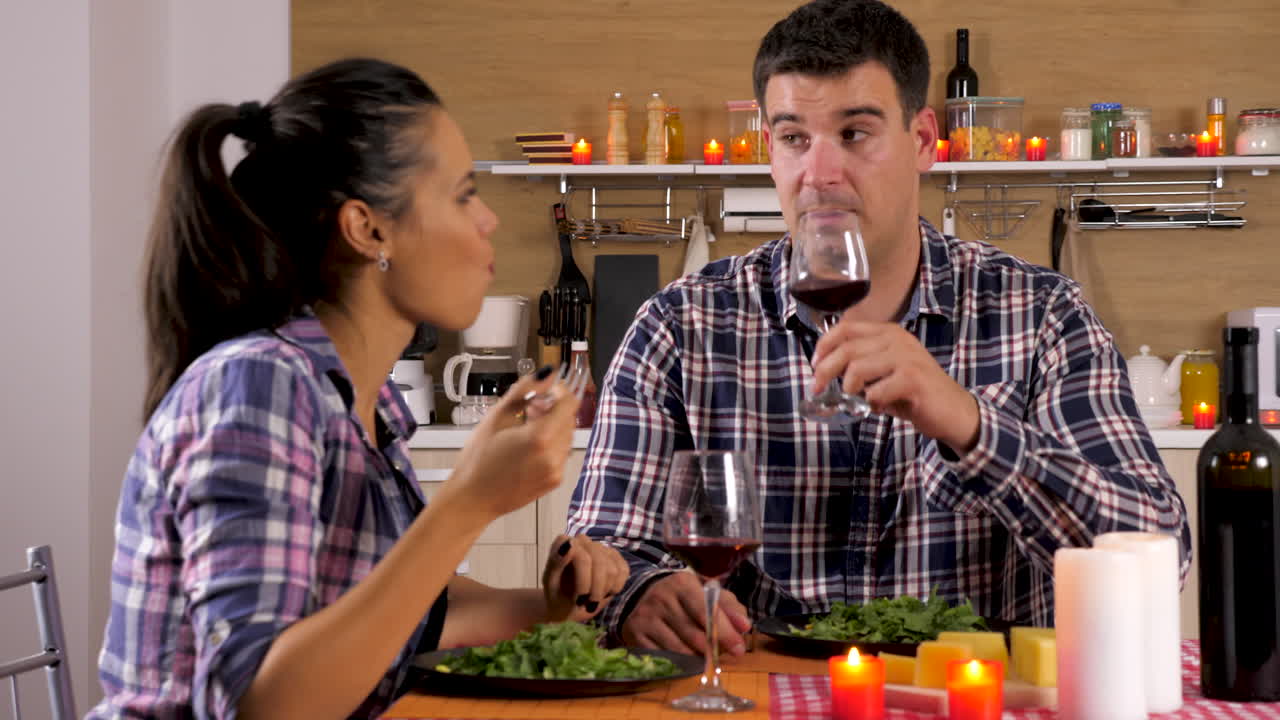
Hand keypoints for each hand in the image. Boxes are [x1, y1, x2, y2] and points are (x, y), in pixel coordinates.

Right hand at [437, 367, 579, 523]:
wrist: (472, 499)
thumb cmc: (478, 461)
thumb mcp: (497, 416)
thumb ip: (525, 390)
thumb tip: (546, 374)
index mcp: (540, 437)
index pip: (570, 402)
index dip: (559, 391)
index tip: (545, 390)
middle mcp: (554, 456)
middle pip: (569, 418)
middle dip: (553, 408)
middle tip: (529, 407)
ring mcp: (556, 470)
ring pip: (566, 435)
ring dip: (552, 425)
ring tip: (525, 427)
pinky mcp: (554, 481)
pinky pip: (561, 453)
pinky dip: (550, 444)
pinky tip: (527, 446)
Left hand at [542, 534, 629, 622]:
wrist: (565, 607)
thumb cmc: (555, 596)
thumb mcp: (550, 584)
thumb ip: (556, 562)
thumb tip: (569, 543)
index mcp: (563, 542)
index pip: (582, 557)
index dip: (584, 582)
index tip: (578, 600)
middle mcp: (582, 540)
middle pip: (600, 563)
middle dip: (595, 590)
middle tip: (587, 605)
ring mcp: (600, 547)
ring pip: (612, 569)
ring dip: (603, 591)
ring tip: (591, 601)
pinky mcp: (614, 557)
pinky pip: (623, 571)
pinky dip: (615, 588)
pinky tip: (603, 593)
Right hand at [621, 571, 750, 656]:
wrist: (642, 593)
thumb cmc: (683, 596)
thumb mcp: (707, 592)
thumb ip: (729, 607)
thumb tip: (745, 626)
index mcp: (682, 583)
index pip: (705, 610)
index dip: (724, 632)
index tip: (739, 648)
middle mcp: (661, 598)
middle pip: (693, 633)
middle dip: (714, 648)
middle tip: (727, 656)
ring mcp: (646, 617)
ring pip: (679, 648)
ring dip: (697, 657)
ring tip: (706, 656)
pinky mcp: (635, 634)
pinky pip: (663, 656)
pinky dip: (678, 662)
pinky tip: (686, 658)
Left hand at [811, 319, 979, 451]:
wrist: (952, 411)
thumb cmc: (913, 394)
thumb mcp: (883, 373)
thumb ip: (858, 366)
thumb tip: (822, 371)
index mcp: (889, 332)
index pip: (846, 328)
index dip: (824, 346)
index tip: (814, 365)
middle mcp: (897, 339)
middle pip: (846, 348)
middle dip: (825, 371)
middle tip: (818, 389)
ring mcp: (906, 357)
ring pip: (857, 369)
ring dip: (850, 390)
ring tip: (859, 400)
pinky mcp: (913, 378)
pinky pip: (875, 392)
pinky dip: (871, 404)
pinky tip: (880, 407)